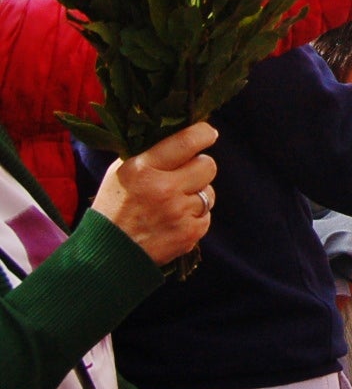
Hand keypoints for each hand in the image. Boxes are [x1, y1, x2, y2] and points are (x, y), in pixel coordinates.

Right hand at [91, 122, 218, 264]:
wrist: (105, 256)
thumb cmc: (113, 209)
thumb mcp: (120, 173)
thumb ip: (150, 153)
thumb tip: (182, 133)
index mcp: (142, 169)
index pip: (187, 141)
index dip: (203, 134)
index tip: (208, 134)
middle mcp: (163, 189)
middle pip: (208, 165)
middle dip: (199, 168)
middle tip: (184, 175)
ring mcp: (178, 213)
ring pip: (209, 192)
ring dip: (196, 195)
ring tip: (172, 204)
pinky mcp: (189, 234)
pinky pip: (206, 216)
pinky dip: (194, 218)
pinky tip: (173, 222)